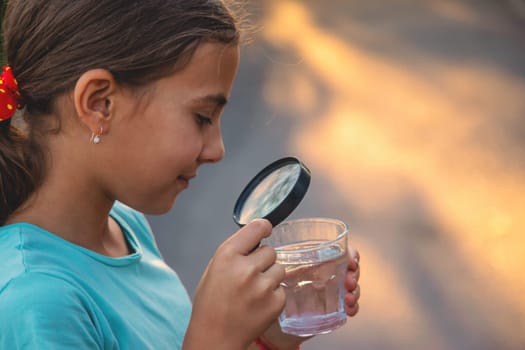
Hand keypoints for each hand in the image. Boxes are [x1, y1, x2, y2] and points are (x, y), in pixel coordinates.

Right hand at [183, 219, 285, 349]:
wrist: (214, 337)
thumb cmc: (211, 302)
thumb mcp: (214, 268)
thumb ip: (235, 251)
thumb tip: (257, 236)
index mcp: (228, 255)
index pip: (257, 227)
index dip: (263, 228)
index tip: (266, 230)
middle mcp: (246, 268)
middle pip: (271, 251)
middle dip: (263, 261)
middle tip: (249, 276)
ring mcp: (263, 286)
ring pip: (279, 269)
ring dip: (269, 277)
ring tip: (252, 292)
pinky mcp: (275, 302)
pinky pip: (281, 289)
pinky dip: (273, 295)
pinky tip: (257, 304)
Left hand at [259, 244, 360, 349]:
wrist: (275, 326)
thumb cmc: (276, 294)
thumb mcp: (280, 276)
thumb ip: (284, 264)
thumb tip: (279, 253)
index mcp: (316, 262)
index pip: (339, 251)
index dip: (350, 254)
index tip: (351, 260)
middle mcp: (326, 275)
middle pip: (349, 268)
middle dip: (354, 273)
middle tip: (349, 282)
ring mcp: (332, 292)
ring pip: (352, 286)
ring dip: (355, 291)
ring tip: (348, 298)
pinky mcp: (334, 309)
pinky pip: (349, 305)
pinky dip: (353, 306)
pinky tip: (349, 309)